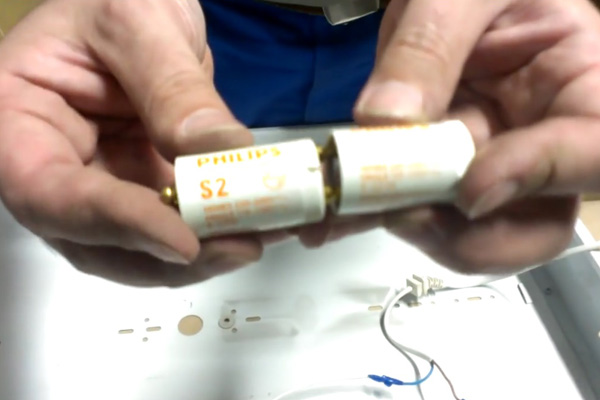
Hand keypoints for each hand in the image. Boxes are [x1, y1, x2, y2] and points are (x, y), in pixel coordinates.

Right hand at [0, 0, 261, 286]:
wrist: (137, 8)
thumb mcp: (137, 22)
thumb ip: (171, 87)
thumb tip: (220, 152)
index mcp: (20, 123)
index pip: (51, 193)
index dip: (115, 224)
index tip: (183, 242)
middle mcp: (56, 168)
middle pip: (96, 240)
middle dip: (169, 256)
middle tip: (240, 248)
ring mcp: (102, 183)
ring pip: (139, 246)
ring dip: (202, 255)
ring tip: (259, 237)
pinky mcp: (143, 186)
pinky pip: (176, 224)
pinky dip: (217, 231)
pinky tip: (260, 222)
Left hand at [305, 0, 599, 274]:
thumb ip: (428, 48)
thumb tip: (384, 122)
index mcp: (579, 83)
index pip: (591, 153)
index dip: (537, 179)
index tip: (469, 190)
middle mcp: (540, 140)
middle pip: (532, 225)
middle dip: (465, 233)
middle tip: (401, 211)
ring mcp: (489, 163)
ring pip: (468, 231)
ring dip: (408, 227)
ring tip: (352, 205)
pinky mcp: (441, 172)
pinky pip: (416, 210)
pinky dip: (374, 215)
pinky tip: (336, 212)